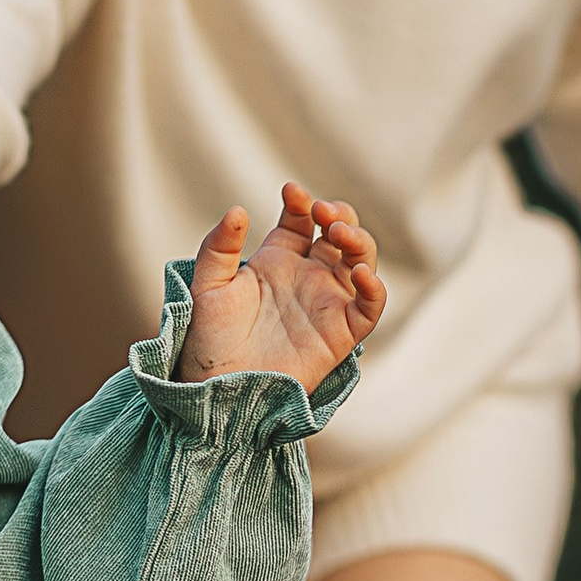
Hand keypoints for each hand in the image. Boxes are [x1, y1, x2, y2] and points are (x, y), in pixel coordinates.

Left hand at [178, 183, 385, 390]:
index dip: (301, 202)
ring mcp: (326, 303)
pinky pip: (370, 307)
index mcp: (277, 261)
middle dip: (338, 214)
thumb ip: (219, 247)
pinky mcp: (341, 333)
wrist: (216, 389)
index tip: (291, 192)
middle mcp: (306, 278)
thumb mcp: (207, 287)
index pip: (300, 219)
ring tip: (339, 233)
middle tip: (322, 211)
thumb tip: (238, 210)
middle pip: (338, 234)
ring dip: (358, 241)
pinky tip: (359, 273)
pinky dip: (374, 288)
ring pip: (360, 261)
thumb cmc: (208, 341)